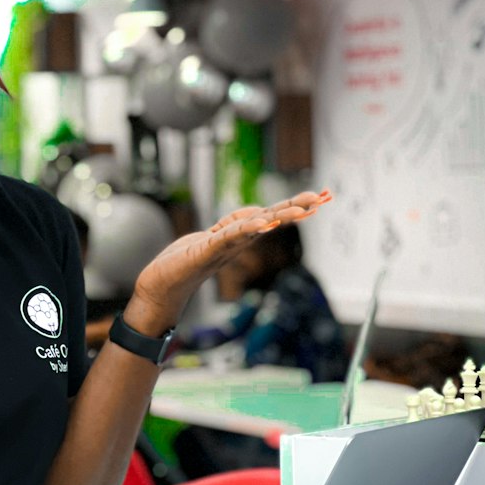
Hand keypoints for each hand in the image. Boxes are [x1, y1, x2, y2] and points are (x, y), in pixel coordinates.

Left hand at [128, 190, 331, 332]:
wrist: (161, 286)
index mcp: (239, 236)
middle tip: (323, 199)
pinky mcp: (205, 251)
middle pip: (270, 220)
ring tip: (302, 209)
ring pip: (255, 227)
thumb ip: (236, 226)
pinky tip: (262, 223)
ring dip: (279, 217)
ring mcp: (222, 247)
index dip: (295, 206)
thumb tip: (260, 214)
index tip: (322, 197)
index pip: (272, 216)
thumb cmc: (185, 263)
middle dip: (296, 209)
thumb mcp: (215, 237)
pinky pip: (228, 237)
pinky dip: (246, 229)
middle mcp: (236, 242)